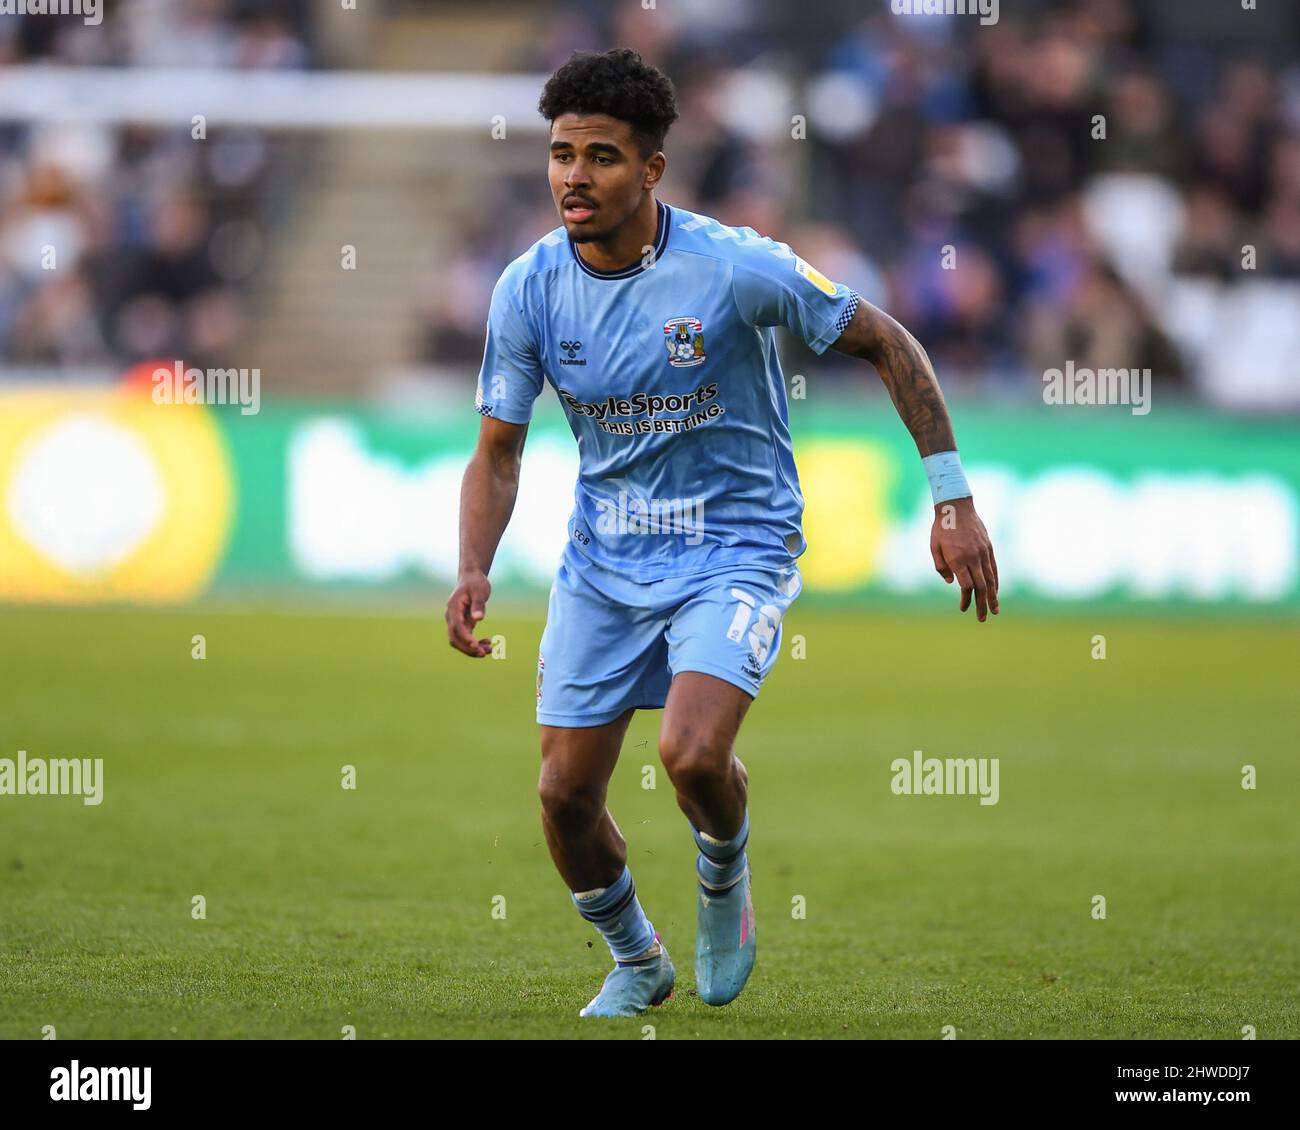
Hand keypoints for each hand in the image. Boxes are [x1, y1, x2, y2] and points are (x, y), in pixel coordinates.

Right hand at [445, 571, 492, 655]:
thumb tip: (478, 619)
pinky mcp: (463, 624)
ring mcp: (456, 622)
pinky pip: (466, 638)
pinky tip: (488, 643)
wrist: (471, 578)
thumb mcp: (479, 591)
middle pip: (454, 639)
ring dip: (472, 649)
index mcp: (453, 608)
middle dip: (468, 648)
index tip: (476, 646)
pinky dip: (475, 643)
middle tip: (484, 653)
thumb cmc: (475, 583)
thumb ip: (478, 604)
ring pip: (459, 641)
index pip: (457, 627)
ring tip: (489, 650)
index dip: (466, 638)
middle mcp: (451, 617)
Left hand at [930, 497, 998, 621]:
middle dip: (982, 604)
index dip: (966, 599)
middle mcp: (973, 557)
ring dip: (993, 596)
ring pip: (991, 579)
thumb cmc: (941, 528)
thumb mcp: (934, 547)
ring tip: (995, 610)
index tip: (963, 608)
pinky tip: (996, 591)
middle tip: (982, 618)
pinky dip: (996, 581)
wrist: (956, 507)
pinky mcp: (989, 547)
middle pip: (981, 586)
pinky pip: (994, 568)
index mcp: (958, 559)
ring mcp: (983, 552)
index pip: (966, 585)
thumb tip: (952, 583)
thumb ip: (941, 567)